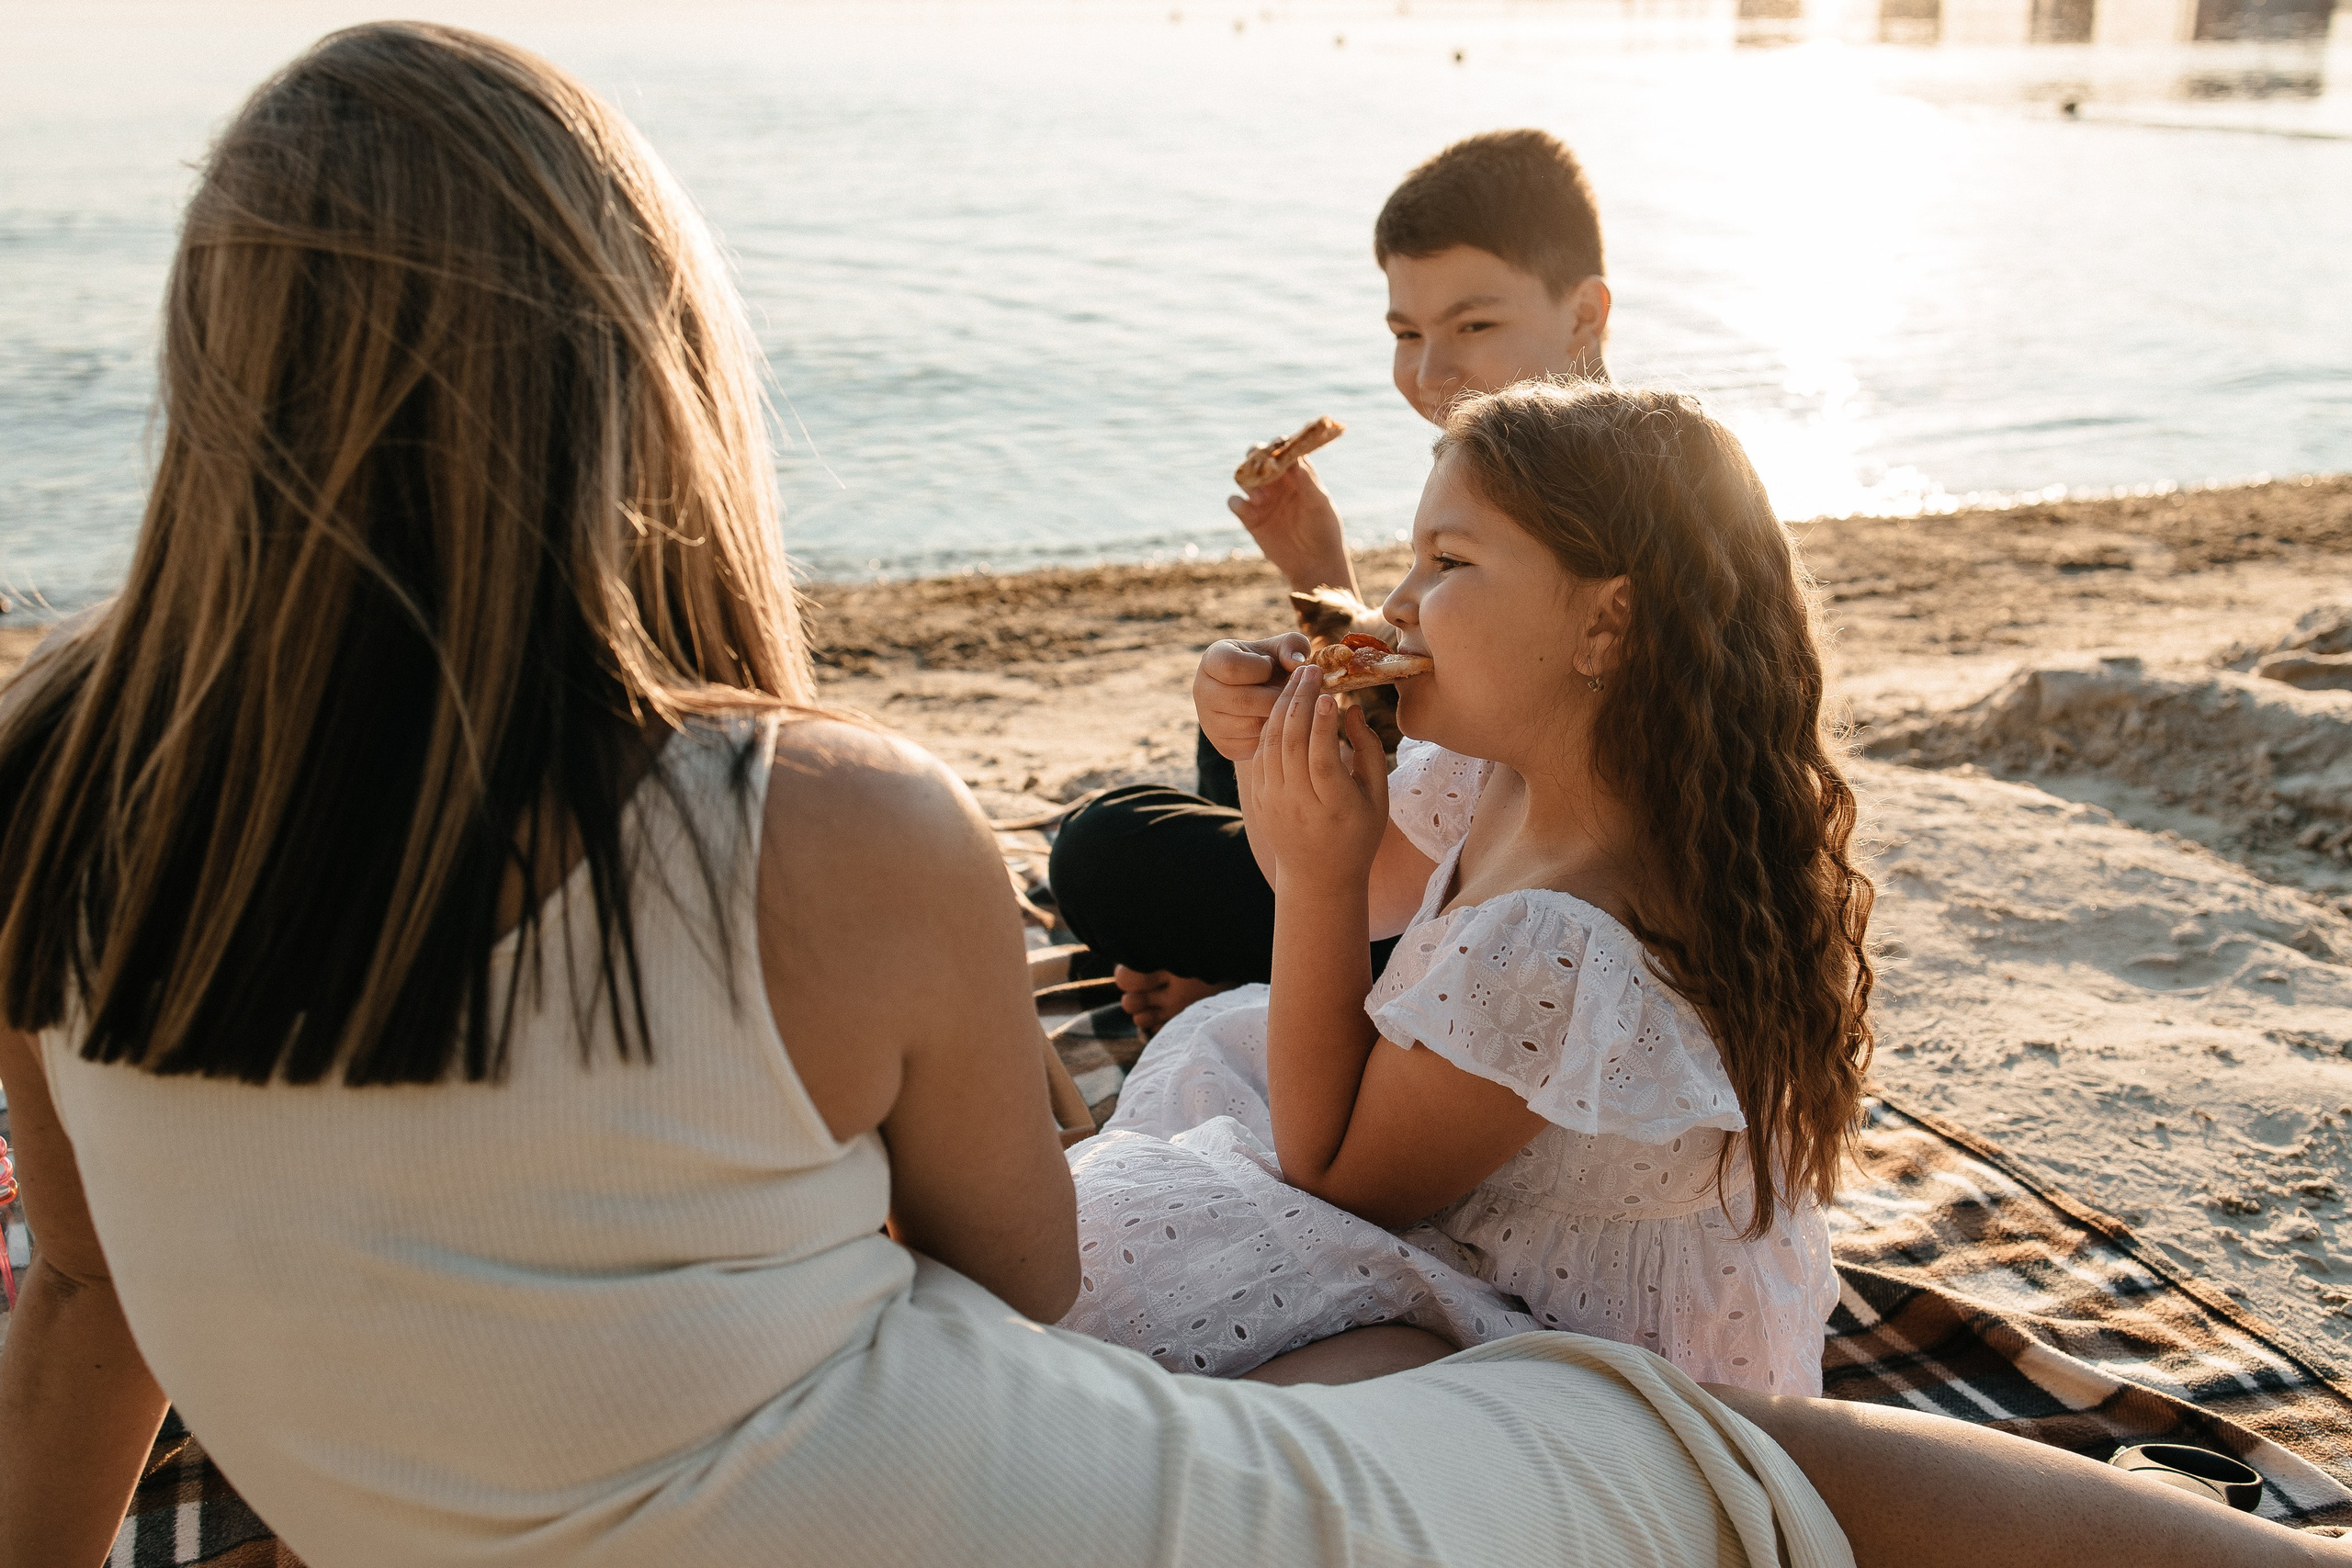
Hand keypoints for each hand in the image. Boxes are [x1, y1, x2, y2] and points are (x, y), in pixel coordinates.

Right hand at [1193, 631, 1311, 761]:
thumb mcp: (1280, 648)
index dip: (1261, 668)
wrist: (1259, 694)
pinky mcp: (1224, 746)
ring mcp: (1209, 722)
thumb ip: (1292, 645)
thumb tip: (1296, 663)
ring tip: (1287, 705)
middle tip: (1291, 693)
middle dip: (1275, 697)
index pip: (1230, 667)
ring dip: (1277, 717)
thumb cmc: (1271, 664)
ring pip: (1250, 725)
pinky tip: (1280, 721)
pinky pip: (1253, 746)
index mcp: (1211, 660)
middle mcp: (1202, 691)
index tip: (1271, 666)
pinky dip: (1273, 735)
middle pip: (1242, 700)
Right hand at [1229, 458, 1357, 596]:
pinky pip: (1234, 502)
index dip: (1278, 445)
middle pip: (1258, 459)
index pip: (1283, 451)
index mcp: (1296, 474)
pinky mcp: (1250, 518)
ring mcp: (1262, 499)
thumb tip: (1294, 460)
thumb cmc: (1324, 530)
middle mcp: (1277, 483)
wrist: (1314, 563)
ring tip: (1261, 498)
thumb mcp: (1320, 504)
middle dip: (1255, 455)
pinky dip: (1235, 501)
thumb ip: (1307, 481)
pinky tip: (1245, 507)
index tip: (1277, 447)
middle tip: (1258, 462)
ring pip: (1244, 477)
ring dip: (1248, 480)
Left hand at [1240, 664, 1388, 892]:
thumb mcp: (1377, 798)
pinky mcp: (1259, 799)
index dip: (1323, 725)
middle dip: (1300, 701)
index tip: (1330, 695)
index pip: (1321, 759)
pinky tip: (1283, 704)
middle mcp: (1299, 804)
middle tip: (1311, 671)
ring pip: (1272, 744)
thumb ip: (1368, 752)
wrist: (1318, 876)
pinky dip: (1271, 725)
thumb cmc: (1358, 833)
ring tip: (1297, 679)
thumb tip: (1353, 708)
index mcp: (1334, 807)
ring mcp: (1274, 802)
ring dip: (1282, 706)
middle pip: (1292, 744)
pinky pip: (1261, 754)